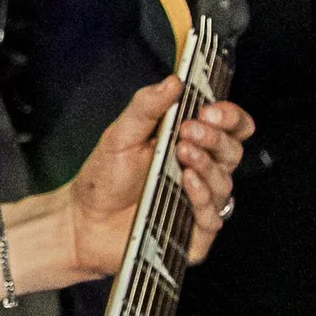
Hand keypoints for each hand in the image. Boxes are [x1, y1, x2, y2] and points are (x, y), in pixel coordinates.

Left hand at [67, 78, 255, 274]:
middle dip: (215, 138)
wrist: (83, 222)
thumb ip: (146, 107)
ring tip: (183, 153)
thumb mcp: (120, 135)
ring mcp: (199, 202)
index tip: (210, 110)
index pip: (228, 126)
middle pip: (232, 151)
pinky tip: (186, 183)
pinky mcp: (194, 235)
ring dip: (207, 166)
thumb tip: (173, 81)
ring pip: (224, 183)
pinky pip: (213, 218)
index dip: (228, 116)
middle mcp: (201, 171)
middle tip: (190, 129)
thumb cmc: (104, 178)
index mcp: (190, 143)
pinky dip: (203, 199)